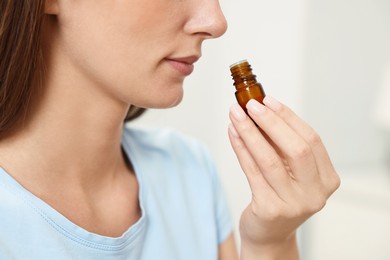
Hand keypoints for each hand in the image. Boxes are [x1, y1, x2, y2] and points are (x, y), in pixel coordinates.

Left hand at [228, 97, 339, 258]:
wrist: (269, 233)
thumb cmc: (280, 196)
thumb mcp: (291, 172)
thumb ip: (283, 146)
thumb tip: (263, 109)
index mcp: (327, 179)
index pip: (311, 140)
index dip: (289, 117)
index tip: (269, 100)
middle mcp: (315, 193)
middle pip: (296, 148)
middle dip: (271, 122)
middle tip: (250, 104)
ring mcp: (294, 204)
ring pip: (270, 159)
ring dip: (250, 132)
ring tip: (236, 114)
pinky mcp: (270, 209)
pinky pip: (252, 171)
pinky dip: (241, 148)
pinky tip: (233, 133)